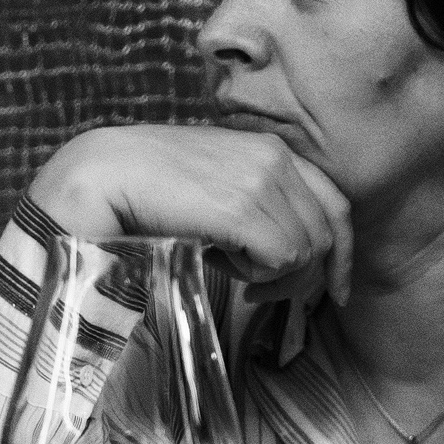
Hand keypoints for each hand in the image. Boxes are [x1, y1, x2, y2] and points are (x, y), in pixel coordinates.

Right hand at [26, 125, 351, 304]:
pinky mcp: (245, 208)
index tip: (331, 289)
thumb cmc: (146, 186)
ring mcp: (263, 180)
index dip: (340, 251)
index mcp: (271, 147)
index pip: (335, 203)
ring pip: (306, 251)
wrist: (103, 174)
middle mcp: (276, 157)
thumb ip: (251, 203)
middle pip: (328, 233)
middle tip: (262, 295)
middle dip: (305, 276)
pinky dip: (255, 274)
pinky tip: (218, 263)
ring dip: (270, 275)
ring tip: (224, 266)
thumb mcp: (213, 185)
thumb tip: (282, 252)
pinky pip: (282, 259)